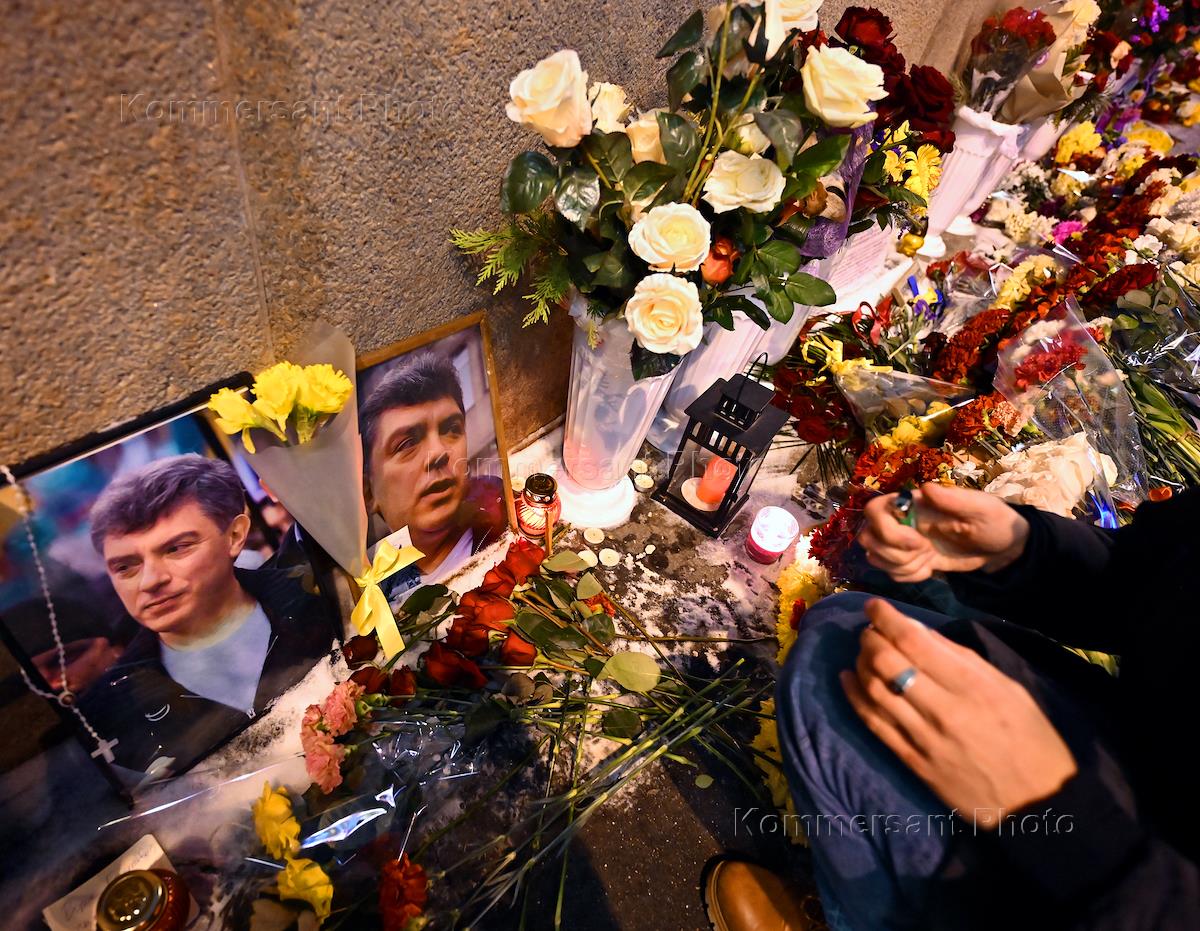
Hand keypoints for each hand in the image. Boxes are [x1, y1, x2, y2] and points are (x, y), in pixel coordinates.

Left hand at [841, 599, 1076, 827]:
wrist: (1038, 803)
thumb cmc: (1031, 738)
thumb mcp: (1008, 688)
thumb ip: (962, 658)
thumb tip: (920, 632)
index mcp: (972, 686)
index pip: (914, 641)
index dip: (886, 617)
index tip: (873, 605)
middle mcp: (943, 710)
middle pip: (887, 662)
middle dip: (869, 638)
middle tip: (869, 630)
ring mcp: (924, 739)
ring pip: (874, 691)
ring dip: (860, 664)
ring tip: (862, 652)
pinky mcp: (913, 764)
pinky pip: (874, 725)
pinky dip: (854, 697)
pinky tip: (847, 679)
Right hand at [859, 483, 1029, 582]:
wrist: (1002, 549)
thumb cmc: (995, 522)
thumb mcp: (981, 508)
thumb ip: (953, 499)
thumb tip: (926, 488)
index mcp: (913, 503)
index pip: (873, 510)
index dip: (887, 530)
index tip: (918, 542)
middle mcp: (901, 521)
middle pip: (867, 537)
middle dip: (893, 553)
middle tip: (925, 552)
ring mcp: (902, 543)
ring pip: (875, 557)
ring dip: (901, 566)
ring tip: (929, 560)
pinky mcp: (907, 561)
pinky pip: (890, 573)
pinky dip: (909, 576)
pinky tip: (930, 568)